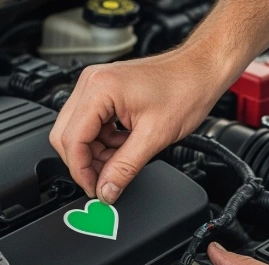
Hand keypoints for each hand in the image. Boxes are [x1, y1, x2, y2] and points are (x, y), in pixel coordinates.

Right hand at [49, 51, 228, 203]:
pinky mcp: (104, 91)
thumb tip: (106, 190)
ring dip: (96, 153)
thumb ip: (125, 168)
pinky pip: (91, 124)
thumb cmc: (185, 89)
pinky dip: (104, 141)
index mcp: (99, 90)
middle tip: (105, 181)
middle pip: (67, 135)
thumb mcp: (154, 137)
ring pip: (78, 131)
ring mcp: (96, 85)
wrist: (201, 71)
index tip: (95, 189)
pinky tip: (123, 147)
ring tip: (121, 162)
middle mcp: (91, 83)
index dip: (81, 171)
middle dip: (85, 163)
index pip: (72, 139)